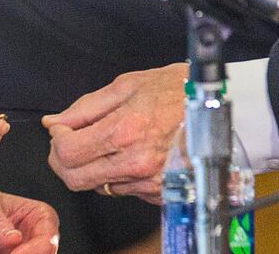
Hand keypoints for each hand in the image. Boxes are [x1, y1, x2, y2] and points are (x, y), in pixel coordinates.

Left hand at [41, 62, 187, 203]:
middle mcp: (135, 162)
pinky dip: (117, 174)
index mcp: (124, 130)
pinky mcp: (159, 193)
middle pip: (75, 178)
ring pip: (97, 186)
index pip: (67, 152)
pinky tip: (129, 153)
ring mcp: (149, 182)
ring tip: (107, 142)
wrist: (224, 109)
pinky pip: (123, 190)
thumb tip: (54, 121)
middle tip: (70, 141)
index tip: (61, 128)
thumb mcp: (129, 84)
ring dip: (92, 166)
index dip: (56, 140)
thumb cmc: (180, 90)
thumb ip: (86, 107)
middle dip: (63, 160)